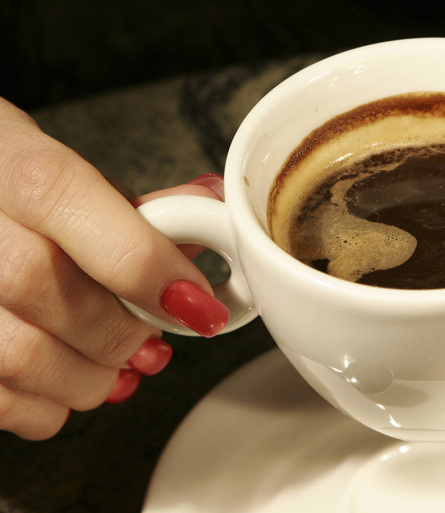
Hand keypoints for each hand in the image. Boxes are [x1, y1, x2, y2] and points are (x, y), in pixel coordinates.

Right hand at [0, 98, 228, 439]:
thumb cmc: (17, 197)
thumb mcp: (70, 178)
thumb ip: (136, 206)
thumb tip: (211, 209)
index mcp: (1, 154)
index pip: (58, 194)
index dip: (139, 258)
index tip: (196, 302)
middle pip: (38, 281)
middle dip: (119, 328)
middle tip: (151, 337)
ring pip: (17, 352)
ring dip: (92, 377)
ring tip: (116, 366)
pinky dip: (51, 406)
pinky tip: (71, 385)